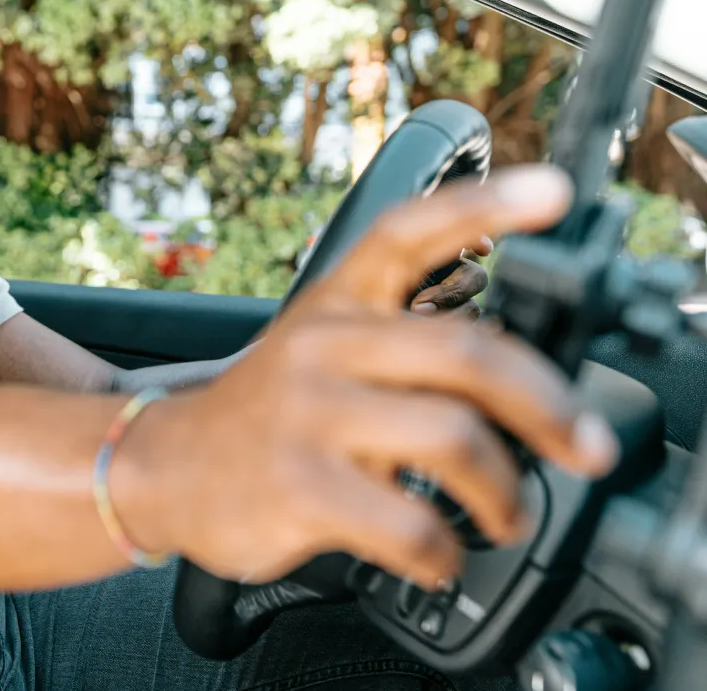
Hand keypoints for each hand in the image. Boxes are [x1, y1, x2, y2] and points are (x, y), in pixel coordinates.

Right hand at [115, 165, 618, 590]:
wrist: (162, 467)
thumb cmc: (268, 413)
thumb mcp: (322, 348)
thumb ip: (406, 344)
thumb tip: (522, 375)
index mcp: (336, 302)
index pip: (409, 232)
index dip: (485, 203)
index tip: (552, 190)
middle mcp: (323, 345)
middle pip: (468, 352)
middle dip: (550, 406)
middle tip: (586, 446)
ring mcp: (309, 415)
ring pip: (453, 438)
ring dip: (506, 492)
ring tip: (507, 515)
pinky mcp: (299, 486)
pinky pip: (409, 523)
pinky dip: (444, 552)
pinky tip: (440, 557)